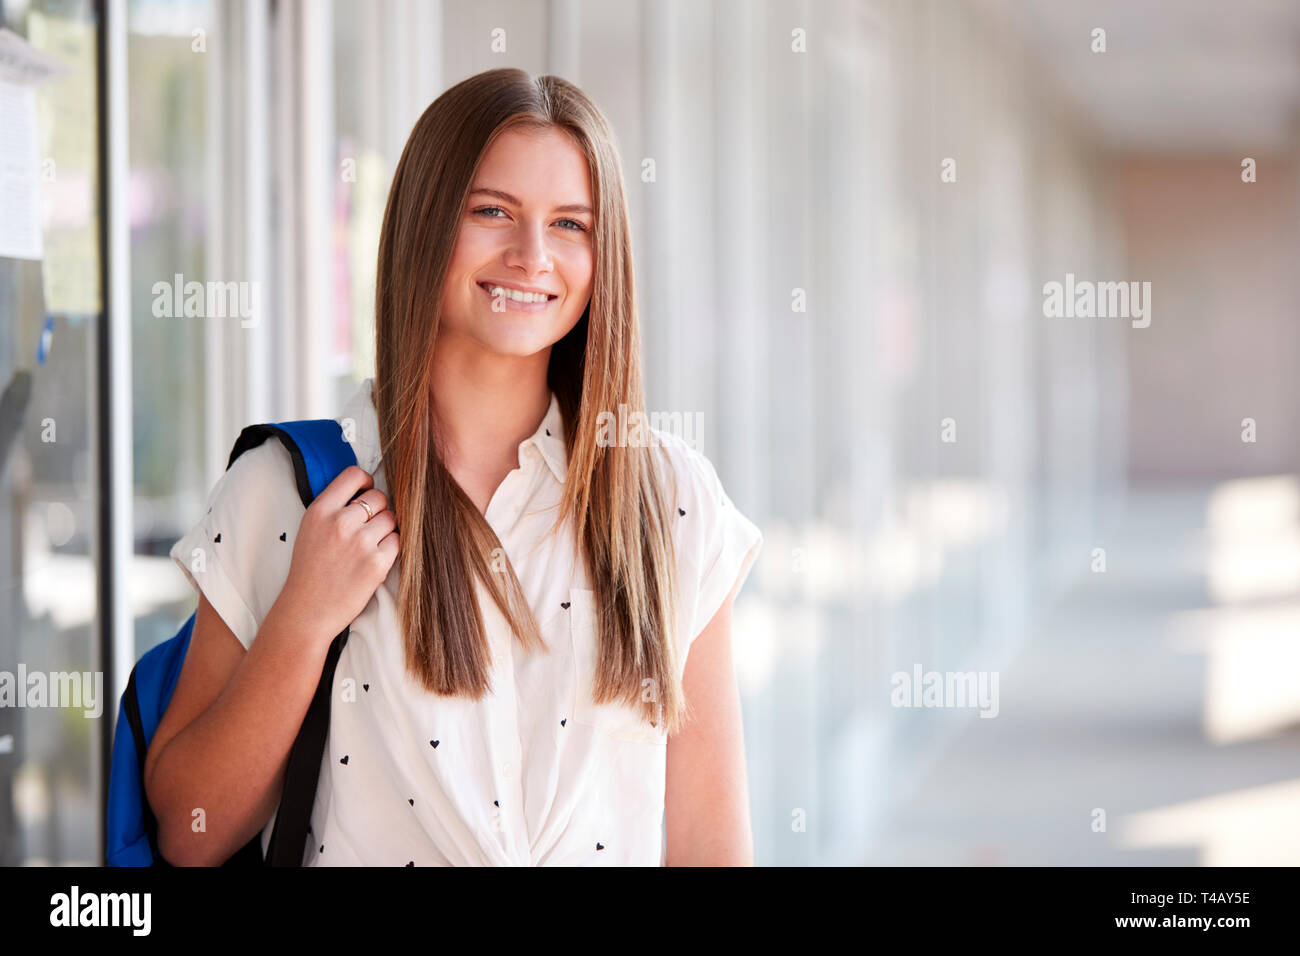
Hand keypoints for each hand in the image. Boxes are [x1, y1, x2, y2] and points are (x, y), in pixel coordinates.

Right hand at [275, 465, 398, 641]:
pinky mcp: (378, 562)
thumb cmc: (310, 571)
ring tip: (368, 546)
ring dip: (386, 530)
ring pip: (391, 518)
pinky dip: (390, 548)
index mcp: (320, 510)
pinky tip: (374, 559)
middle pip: (379, 497)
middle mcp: (341, 522)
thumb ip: (334, 507)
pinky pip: (398, 541)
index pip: (354, 475)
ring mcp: (361, 542)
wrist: (308, 610)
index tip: (367, 492)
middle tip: (367, 529)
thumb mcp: (310, 529)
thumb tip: (366, 489)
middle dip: (377, 511)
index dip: (366, 482)